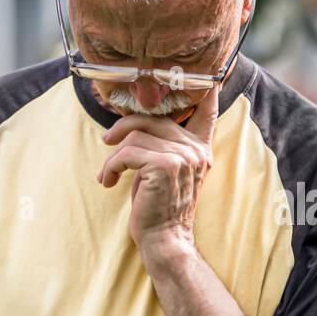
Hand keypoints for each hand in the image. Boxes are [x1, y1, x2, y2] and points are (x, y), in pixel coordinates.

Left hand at [96, 85, 218, 255]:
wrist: (164, 239)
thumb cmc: (159, 207)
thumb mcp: (164, 171)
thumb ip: (163, 146)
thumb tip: (134, 124)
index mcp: (200, 149)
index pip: (207, 113)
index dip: (206, 92)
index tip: (209, 76)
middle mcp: (196, 150)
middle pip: (153, 118)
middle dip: (124, 126)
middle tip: (107, 141)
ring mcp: (183, 157)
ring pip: (136, 136)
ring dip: (114, 157)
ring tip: (108, 176)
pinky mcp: (165, 166)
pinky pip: (128, 153)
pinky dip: (111, 167)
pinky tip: (108, 182)